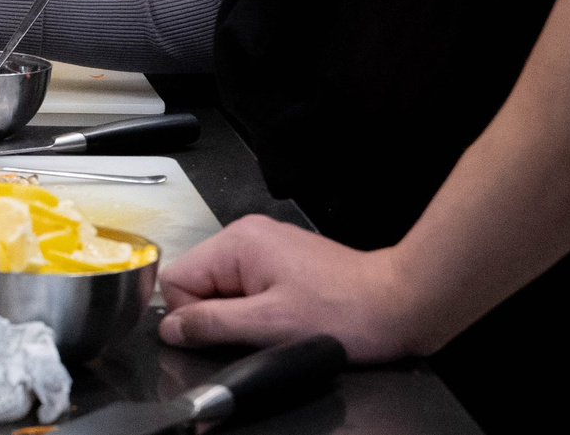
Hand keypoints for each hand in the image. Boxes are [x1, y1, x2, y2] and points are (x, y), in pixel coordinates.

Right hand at [159, 214, 425, 361]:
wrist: (399, 305)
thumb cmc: (345, 312)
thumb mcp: (269, 325)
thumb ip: (211, 324)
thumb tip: (170, 329)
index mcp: (237, 242)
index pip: (177, 278)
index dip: (192, 315)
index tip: (223, 333)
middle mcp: (247, 236)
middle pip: (198, 283)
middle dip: (219, 315)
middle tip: (259, 330)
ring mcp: (266, 248)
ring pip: (223, 289)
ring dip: (241, 315)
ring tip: (278, 325)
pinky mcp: (283, 263)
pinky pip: (246, 290)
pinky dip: (258, 310)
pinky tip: (287, 319)